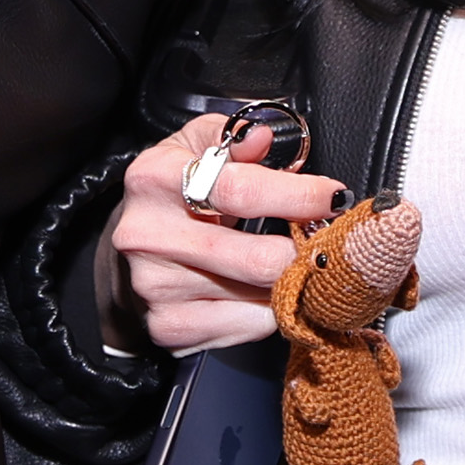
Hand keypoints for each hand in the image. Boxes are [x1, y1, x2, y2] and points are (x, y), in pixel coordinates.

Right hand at [100, 114, 344, 355]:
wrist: (131, 250)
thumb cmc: (174, 193)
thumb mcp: (197, 147)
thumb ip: (234, 137)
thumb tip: (264, 137)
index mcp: (156, 179)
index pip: (240, 191)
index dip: (298, 196)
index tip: (333, 198)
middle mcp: (150, 235)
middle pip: (257, 260)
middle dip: (303, 252)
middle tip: (320, 242)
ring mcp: (157, 287)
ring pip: (260, 297)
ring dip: (287, 282)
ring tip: (286, 262)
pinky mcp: (169, 325)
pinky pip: (248, 326)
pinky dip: (268, 311)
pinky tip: (259, 291)